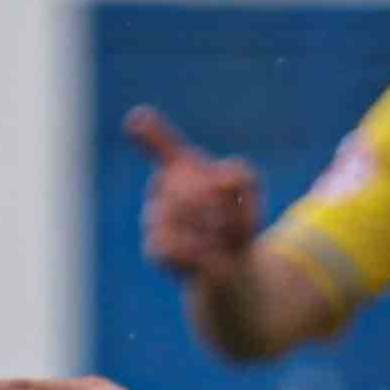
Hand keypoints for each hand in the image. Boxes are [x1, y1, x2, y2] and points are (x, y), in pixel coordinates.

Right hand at [124, 108, 271, 295]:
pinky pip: (174, 242)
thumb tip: (221, 181)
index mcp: (179, 169)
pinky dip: (201, 248)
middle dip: (226, 206)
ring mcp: (155, 219)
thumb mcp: (250, 194)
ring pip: (187, 214)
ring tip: (228, 239)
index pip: (163, 145)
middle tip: (240, 221)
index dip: (150, 132)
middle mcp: (161, 190)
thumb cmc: (235, 222)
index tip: (139, 120)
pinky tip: (211, 253)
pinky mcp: (155, 248)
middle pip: (194, 186)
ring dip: (219, 228)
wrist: (228, 269)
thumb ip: (240, 176)